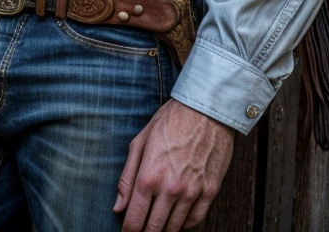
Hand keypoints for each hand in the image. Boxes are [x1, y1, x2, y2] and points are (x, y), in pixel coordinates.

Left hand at [113, 99, 233, 230]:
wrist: (206, 108)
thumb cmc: (171, 120)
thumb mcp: (141, 141)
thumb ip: (127, 177)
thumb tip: (118, 207)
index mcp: (149, 175)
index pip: (134, 219)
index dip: (128, 231)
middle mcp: (170, 188)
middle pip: (153, 228)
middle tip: (141, 231)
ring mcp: (192, 191)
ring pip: (174, 227)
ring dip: (164, 229)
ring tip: (157, 225)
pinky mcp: (210, 190)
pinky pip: (195, 220)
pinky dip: (185, 224)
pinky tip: (178, 219)